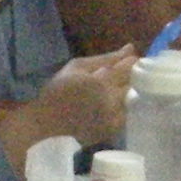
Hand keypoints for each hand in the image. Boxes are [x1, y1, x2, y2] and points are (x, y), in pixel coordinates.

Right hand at [0, 48, 139, 167]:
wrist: (46, 123)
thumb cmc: (58, 90)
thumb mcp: (78, 66)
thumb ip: (106, 58)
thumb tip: (130, 48)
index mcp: (101, 83)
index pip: (130, 68)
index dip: (132, 62)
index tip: (129, 60)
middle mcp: (111, 102)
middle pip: (134, 85)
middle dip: (131, 78)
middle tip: (119, 77)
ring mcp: (113, 119)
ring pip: (132, 101)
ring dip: (127, 95)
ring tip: (111, 93)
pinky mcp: (112, 132)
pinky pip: (125, 116)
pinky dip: (121, 110)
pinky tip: (107, 107)